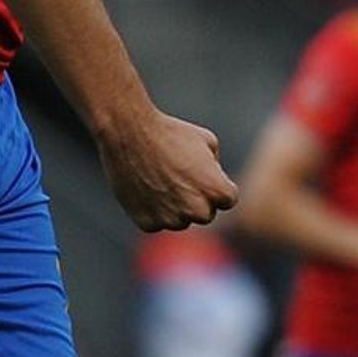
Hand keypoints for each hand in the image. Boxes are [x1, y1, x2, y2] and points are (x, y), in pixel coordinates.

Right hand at [98, 111, 238, 232]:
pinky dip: (153, 210)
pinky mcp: (147, 223)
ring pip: (180, 220)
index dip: (217, 182)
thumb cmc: (170, 133)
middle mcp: (197, 210)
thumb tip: (212, 183)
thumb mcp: (207, 141)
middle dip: (198, 198)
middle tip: (179, 176)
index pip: (228, 199)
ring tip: (160, 179)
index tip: (201, 169)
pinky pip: (157, 222)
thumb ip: (216, 170)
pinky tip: (145, 187)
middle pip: (206, 213)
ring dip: (176, 207)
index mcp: (216, 190)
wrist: (129, 133)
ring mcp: (171, 219)